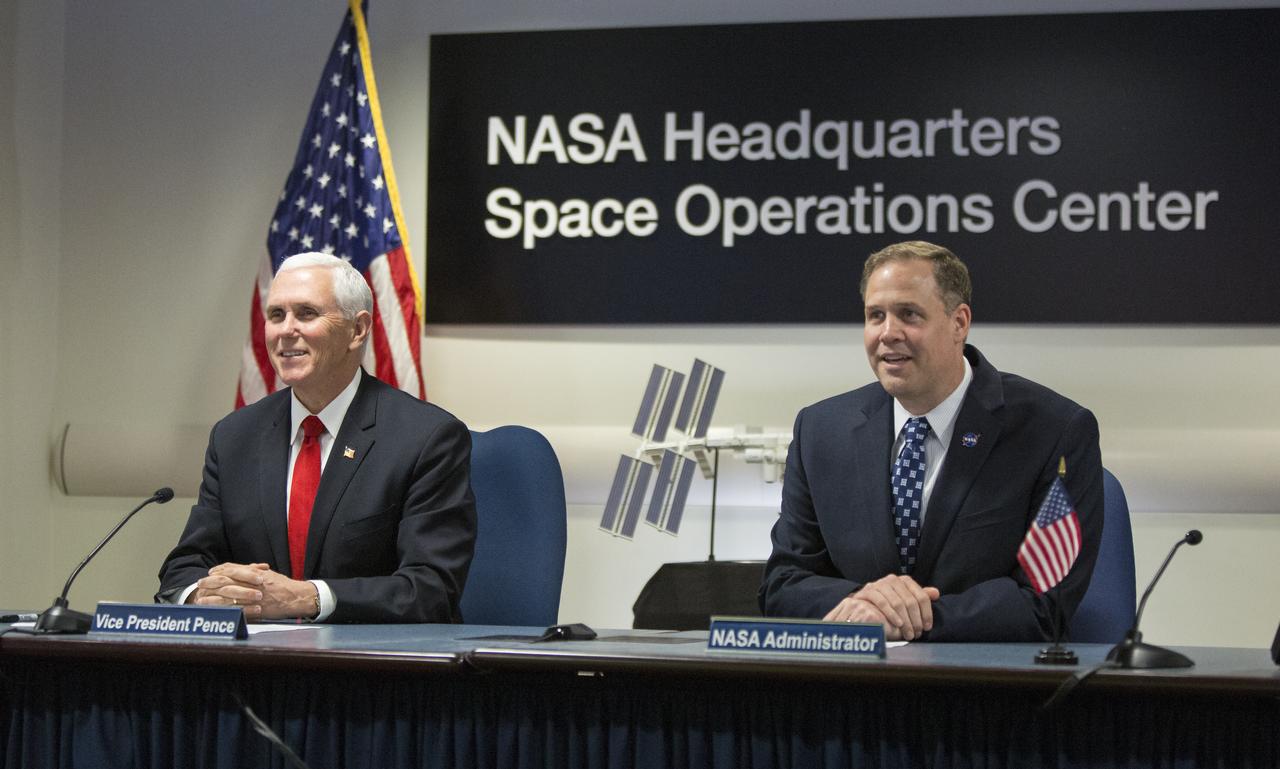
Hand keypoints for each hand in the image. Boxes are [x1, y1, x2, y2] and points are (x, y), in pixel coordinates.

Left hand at [192, 562, 318, 620]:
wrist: (296, 598)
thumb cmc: (284, 585)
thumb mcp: (269, 574)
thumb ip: (254, 571)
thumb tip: (240, 569)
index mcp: (255, 574)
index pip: (233, 569)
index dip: (220, 570)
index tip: (211, 572)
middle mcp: (253, 584)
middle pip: (227, 581)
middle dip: (211, 582)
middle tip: (200, 584)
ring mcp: (254, 597)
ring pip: (228, 596)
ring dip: (213, 597)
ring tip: (201, 599)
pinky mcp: (255, 609)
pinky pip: (237, 609)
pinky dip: (224, 610)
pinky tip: (215, 611)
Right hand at [823, 574, 940, 640]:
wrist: (863, 604)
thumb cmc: (888, 605)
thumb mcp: (904, 600)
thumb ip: (919, 596)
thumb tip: (936, 593)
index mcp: (904, 580)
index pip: (921, 596)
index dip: (927, 613)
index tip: (927, 627)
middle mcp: (892, 579)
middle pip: (910, 601)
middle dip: (915, 620)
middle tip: (917, 634)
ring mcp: (879, 584)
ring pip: (897, 603)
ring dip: (905, 621)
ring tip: (908, 633)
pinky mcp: (868, 591)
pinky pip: (882, 602)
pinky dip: (891, 614)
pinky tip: (897, 624)